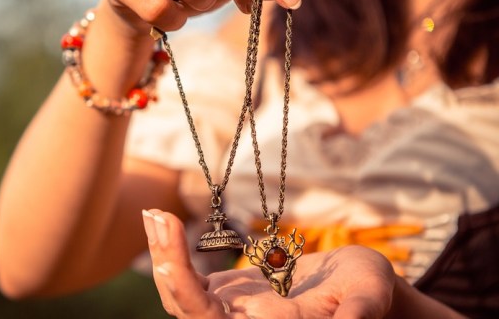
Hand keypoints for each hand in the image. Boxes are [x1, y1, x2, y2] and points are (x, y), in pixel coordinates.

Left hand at [142, 209, 395, 318]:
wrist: (358, 288)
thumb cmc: (369, 293)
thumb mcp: (369, 298)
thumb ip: (357, 312)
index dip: (187, 295)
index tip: (170, 263)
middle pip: (187, 309)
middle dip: (167, 263)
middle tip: (155, 216)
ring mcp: (231, 310)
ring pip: (182, 293)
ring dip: (163, 254)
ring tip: (153, 213)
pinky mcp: (227, 293)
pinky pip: (189, 278)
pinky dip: (172, 250)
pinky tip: (160, 219)